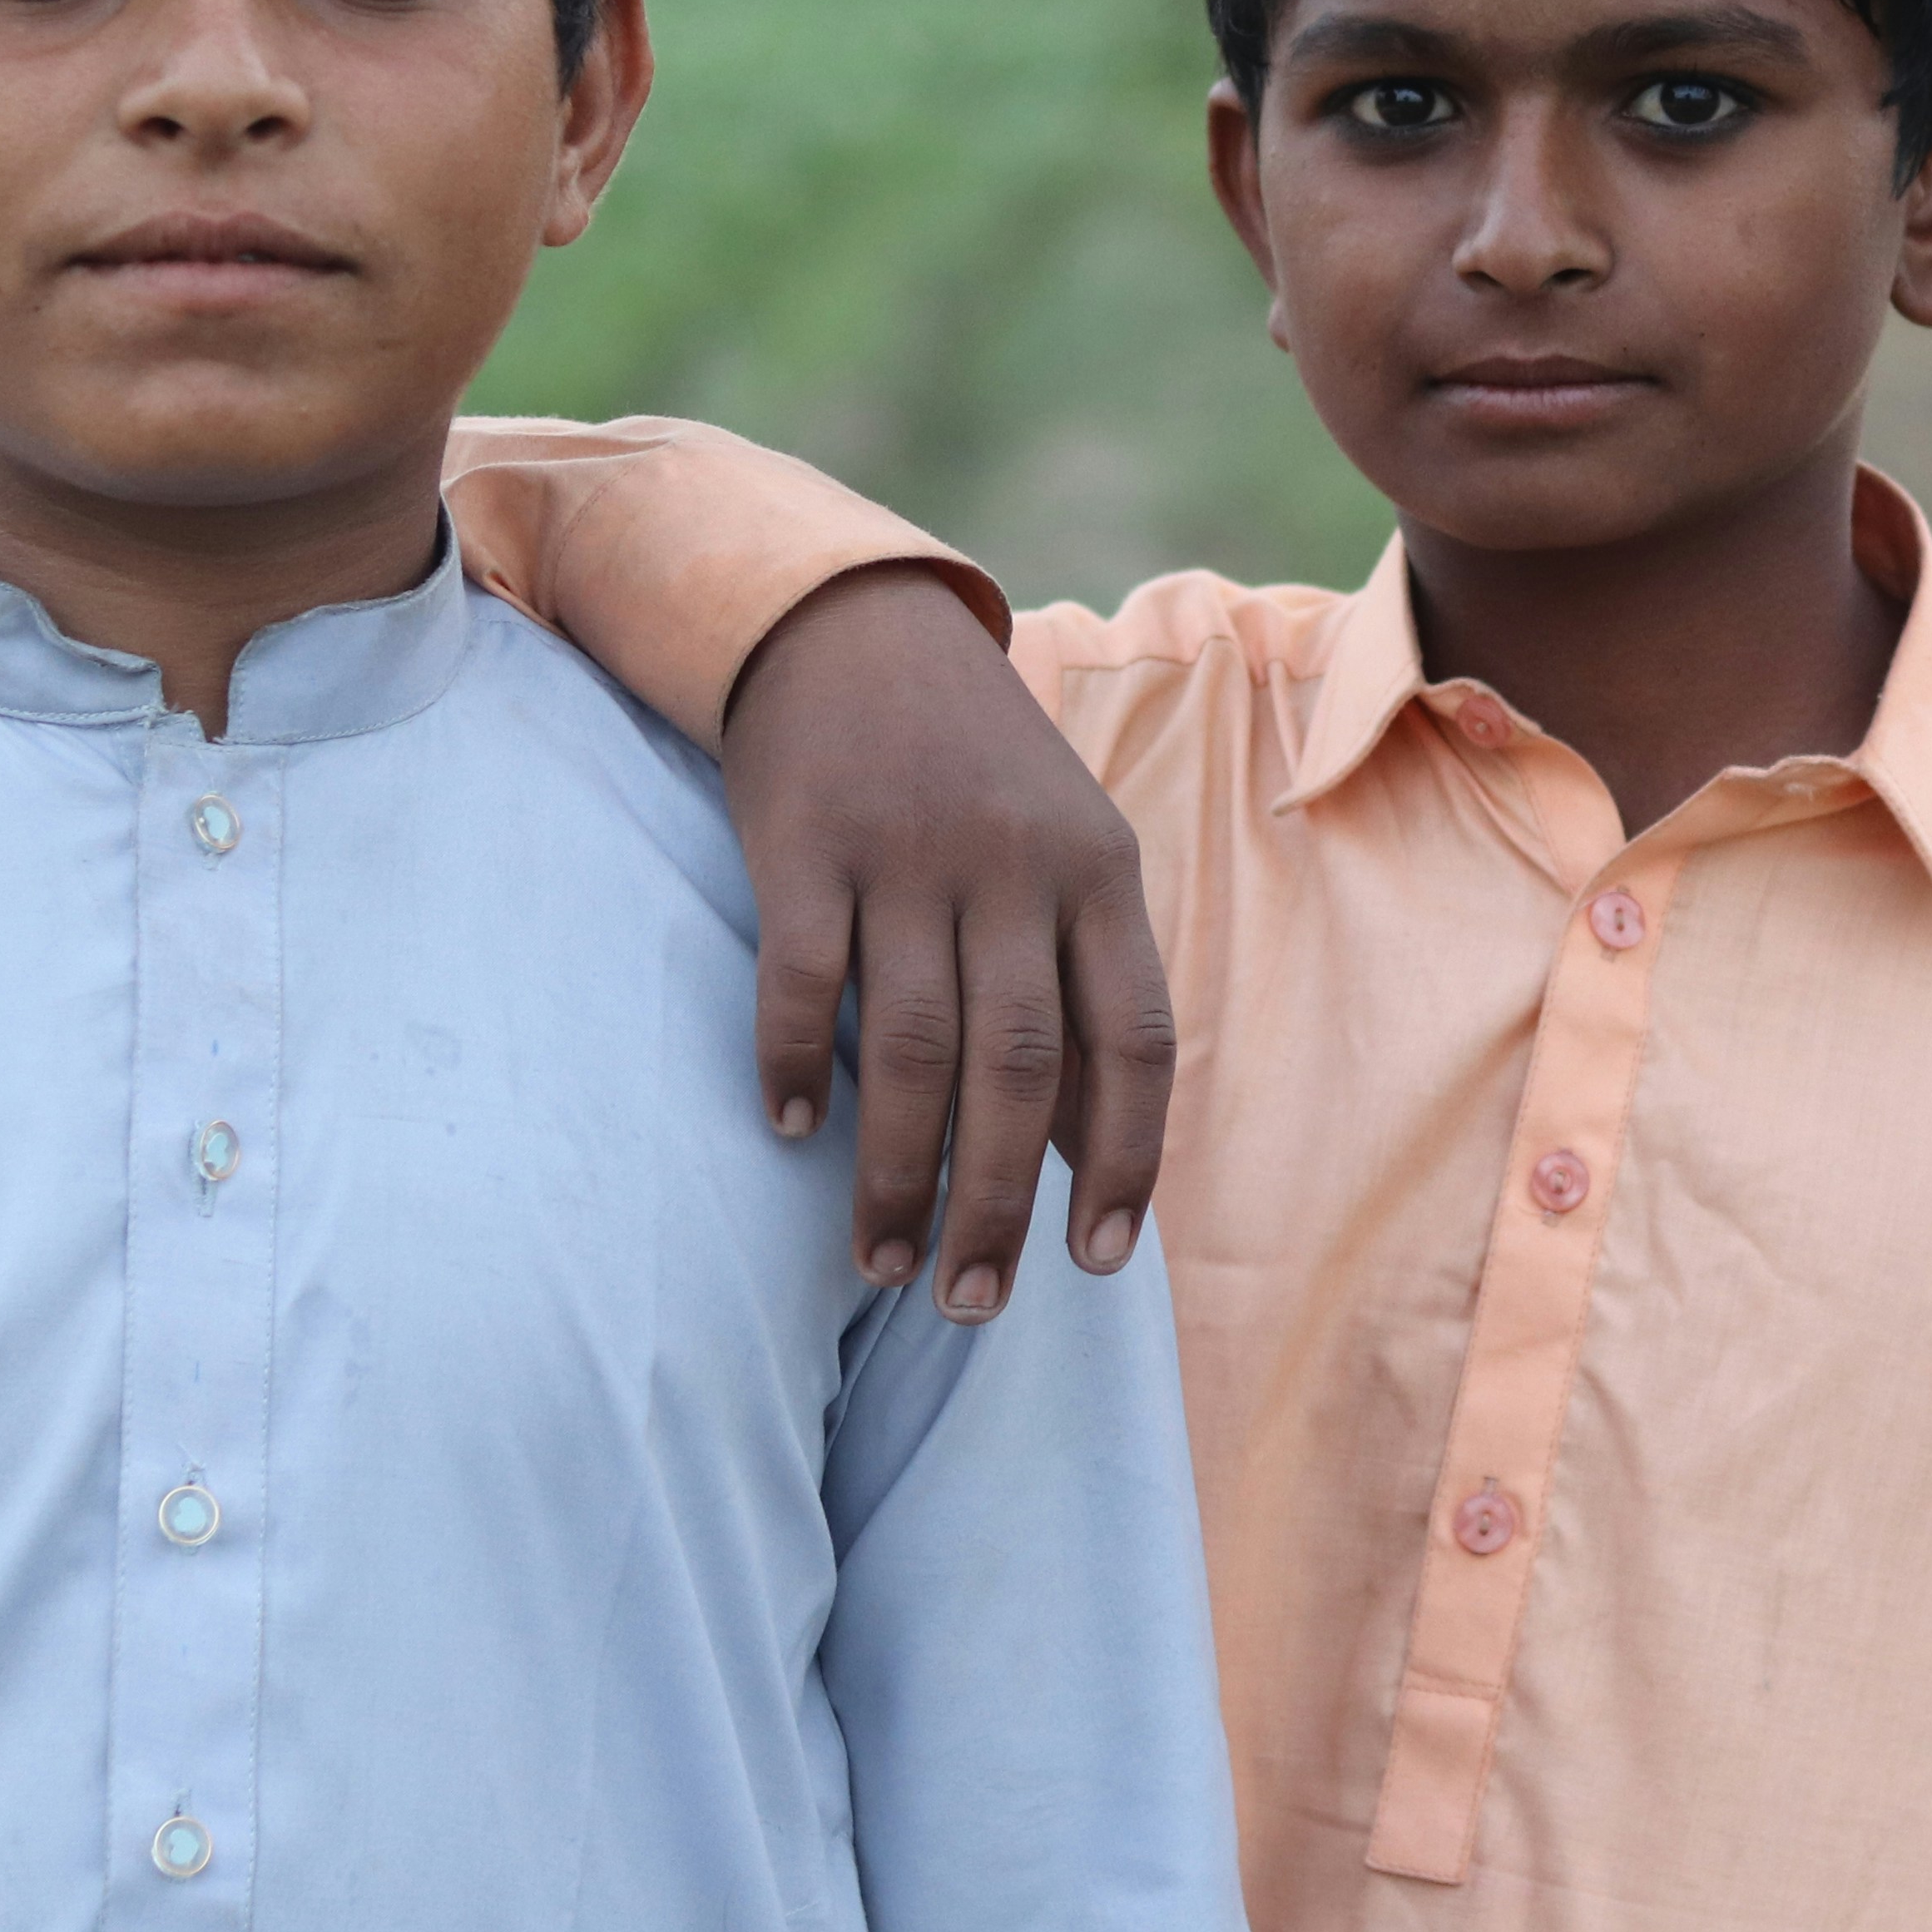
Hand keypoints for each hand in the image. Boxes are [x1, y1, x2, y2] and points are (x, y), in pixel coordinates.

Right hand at [720, 564, 1174, 1317]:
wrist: (856, 626)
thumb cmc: (975, 770)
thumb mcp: (1062, 852)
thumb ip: (1079, 986)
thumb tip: (1085, 1154)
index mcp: (1099, 874)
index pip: (1137, 1042)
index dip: (1126, 1162)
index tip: (1099, 1263)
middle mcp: (1014, 867)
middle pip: (1023, 1069)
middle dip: (999, 1204)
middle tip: (973, 1305)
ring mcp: (910, 854)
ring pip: (917, 1048)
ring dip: (898, 1173)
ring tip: (885, 1266)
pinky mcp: (807, 844)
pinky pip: (807, 981)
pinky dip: (801, 1067)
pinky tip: (794, 1135)